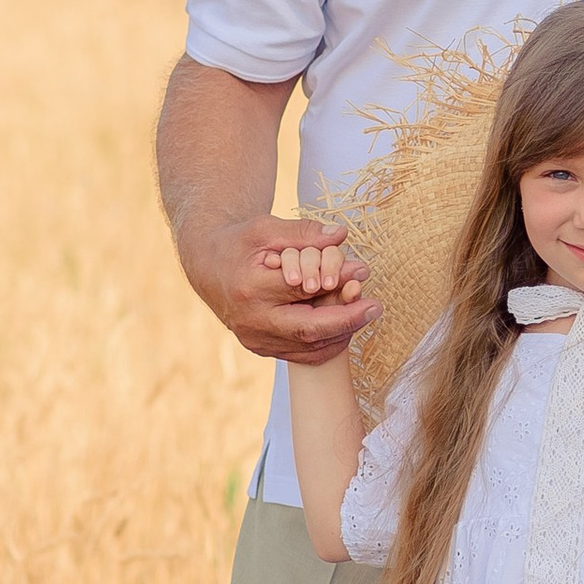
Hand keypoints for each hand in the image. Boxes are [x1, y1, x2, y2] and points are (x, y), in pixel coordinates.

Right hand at [193, 211, 375, 363]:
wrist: (208, 267)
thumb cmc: (240, 243)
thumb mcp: (266, 228)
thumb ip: (303, 232)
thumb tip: (341, 235)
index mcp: (250, 288)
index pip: (301, 291)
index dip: (336, 282)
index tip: (363, 272)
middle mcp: (251, 321)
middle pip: (307, 329)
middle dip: (346, 320)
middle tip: (375, 307)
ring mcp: (255, 340)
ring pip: (307, 348)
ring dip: (341, 334)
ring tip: (364, 314)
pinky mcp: (260, 349)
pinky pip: (300, 355)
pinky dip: (326, 343)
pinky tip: (344, 327)